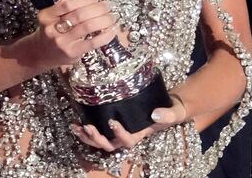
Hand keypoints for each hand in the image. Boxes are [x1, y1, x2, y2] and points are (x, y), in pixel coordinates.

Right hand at [27, 0, 118, 71]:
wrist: (41, 54)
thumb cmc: (52, 31)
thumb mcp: (52, 17)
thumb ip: (66, 6)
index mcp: (46, 15)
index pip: (67, 3)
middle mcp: (52, 29)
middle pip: (79, 14)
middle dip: (98, 8)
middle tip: (108, 6)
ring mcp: (62, 42)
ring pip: (87, 26)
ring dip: (104, 20)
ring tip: (111, 17)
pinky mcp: (72, 53)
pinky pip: (92, 42)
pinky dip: (105, 35)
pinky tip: (111, 30)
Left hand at [70, 94, 187, 151]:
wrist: (169, 106)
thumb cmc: (172, 111)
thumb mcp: (174, 113)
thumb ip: (167, 115)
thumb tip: (155, 113)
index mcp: (141, 134)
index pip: (129, 141)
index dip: (120, 134)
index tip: (112, 121)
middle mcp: (128, 135)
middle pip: (110, 146)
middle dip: (98, 139)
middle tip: (88, 127)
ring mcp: (120, 131)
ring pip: (101, 142)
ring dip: (88, 137)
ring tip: (77, 127)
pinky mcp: (114, 124)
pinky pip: (100, 132)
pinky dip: (87, 130)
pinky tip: (77, 123)